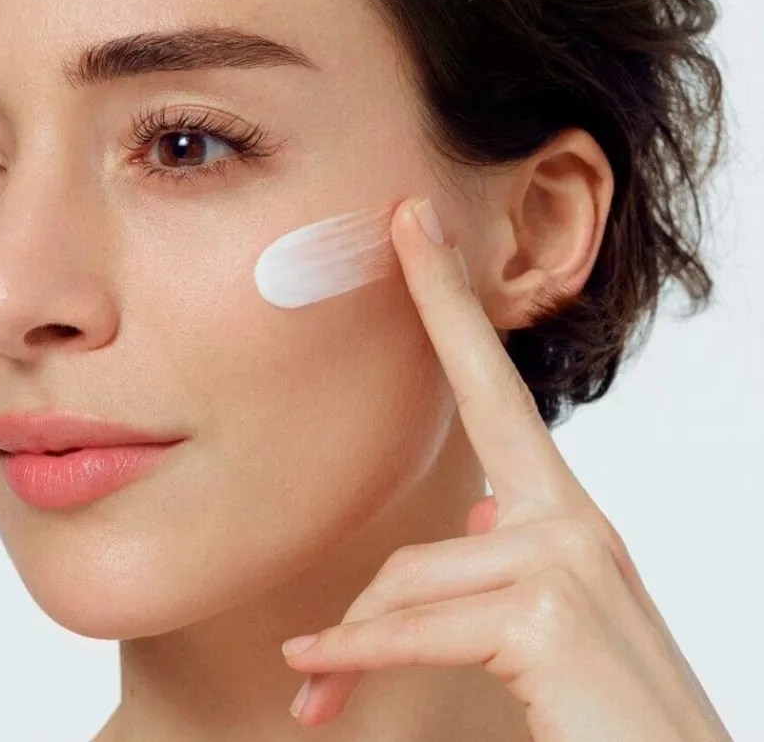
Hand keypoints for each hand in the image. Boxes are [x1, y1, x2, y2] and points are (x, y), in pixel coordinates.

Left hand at [281, 196, 732, 739]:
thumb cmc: (604, 713)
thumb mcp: (548, 624)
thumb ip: (513, 563)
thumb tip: (480, 512)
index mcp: (565, 519)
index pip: (501, 392)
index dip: (463, 308)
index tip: (427, 233)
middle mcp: (575, 521)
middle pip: (479, 407)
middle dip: (444, 301)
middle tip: (408, 221)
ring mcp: (569, 558)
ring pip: (412, 572)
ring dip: (353, 641)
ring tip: (314, 691)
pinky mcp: (549, 613)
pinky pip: (417, 623)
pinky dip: (355, 657)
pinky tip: (310, 679)